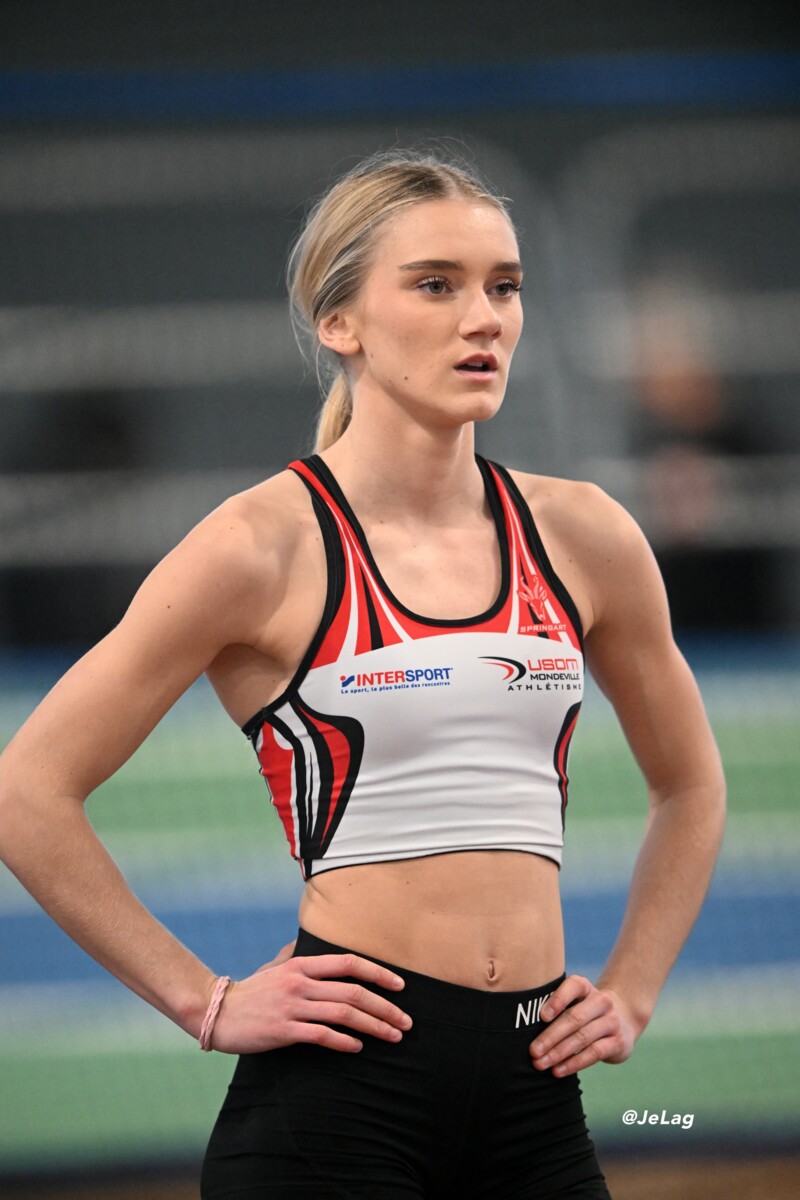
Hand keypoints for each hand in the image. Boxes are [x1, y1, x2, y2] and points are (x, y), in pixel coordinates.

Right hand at [209, 950, 410, 1054]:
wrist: (218, 1012)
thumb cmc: (251, 991)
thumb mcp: (275, 966)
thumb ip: (296, 955)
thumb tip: (309, 945)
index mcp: (302, 964)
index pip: (349, 963)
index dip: (379, 973)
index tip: (401, 987)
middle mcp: (301, 982)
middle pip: (354, 991)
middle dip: (385, 1007)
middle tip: (405, 1021)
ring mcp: (293, 1006)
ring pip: (344, 1014)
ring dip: (374, 1026)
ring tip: (393, 1036)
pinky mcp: (284, 1030)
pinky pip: (322, 1035)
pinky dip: (344, 1041)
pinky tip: (358, 1047)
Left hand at [529, 975, 637, 1076]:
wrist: (622, 1021)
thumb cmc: (584, 1012)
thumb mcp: (574, 1002)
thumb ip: (555, 1008)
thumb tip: (525, 1027)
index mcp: (586, 987)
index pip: (573, 986)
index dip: (557, 1000)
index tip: (541, 1017)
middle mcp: (601, 1001)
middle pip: (574, 1018)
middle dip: (551, 1036)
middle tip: (533, 1051)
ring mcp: (612, 1021)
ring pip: (582, 1037)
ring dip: (558, 1053)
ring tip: (541, 1063)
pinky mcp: (618, 1042)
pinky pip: (594, 1053)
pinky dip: (574, 1063)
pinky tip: (558, 1070)